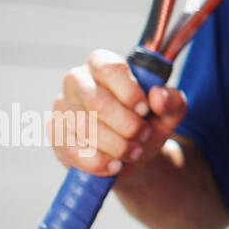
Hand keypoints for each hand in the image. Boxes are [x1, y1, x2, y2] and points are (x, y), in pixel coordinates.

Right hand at [53, 48, 187, 180]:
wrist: (132, 152)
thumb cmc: (148, 122)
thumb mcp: (170, 111)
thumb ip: (173, 100)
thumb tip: (158, 95)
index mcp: (104, 64)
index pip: (110, 68)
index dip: (130, 92)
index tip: (145, 110)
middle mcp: (77, 80)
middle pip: (98, 101)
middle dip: (127, 125)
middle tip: (143, 135)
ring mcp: (62, 106)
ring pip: (86, 128)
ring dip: (116, 145)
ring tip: (134, 151)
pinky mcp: (55, 133)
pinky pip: (73, 150)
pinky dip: (99, 161)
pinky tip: (115, 165)